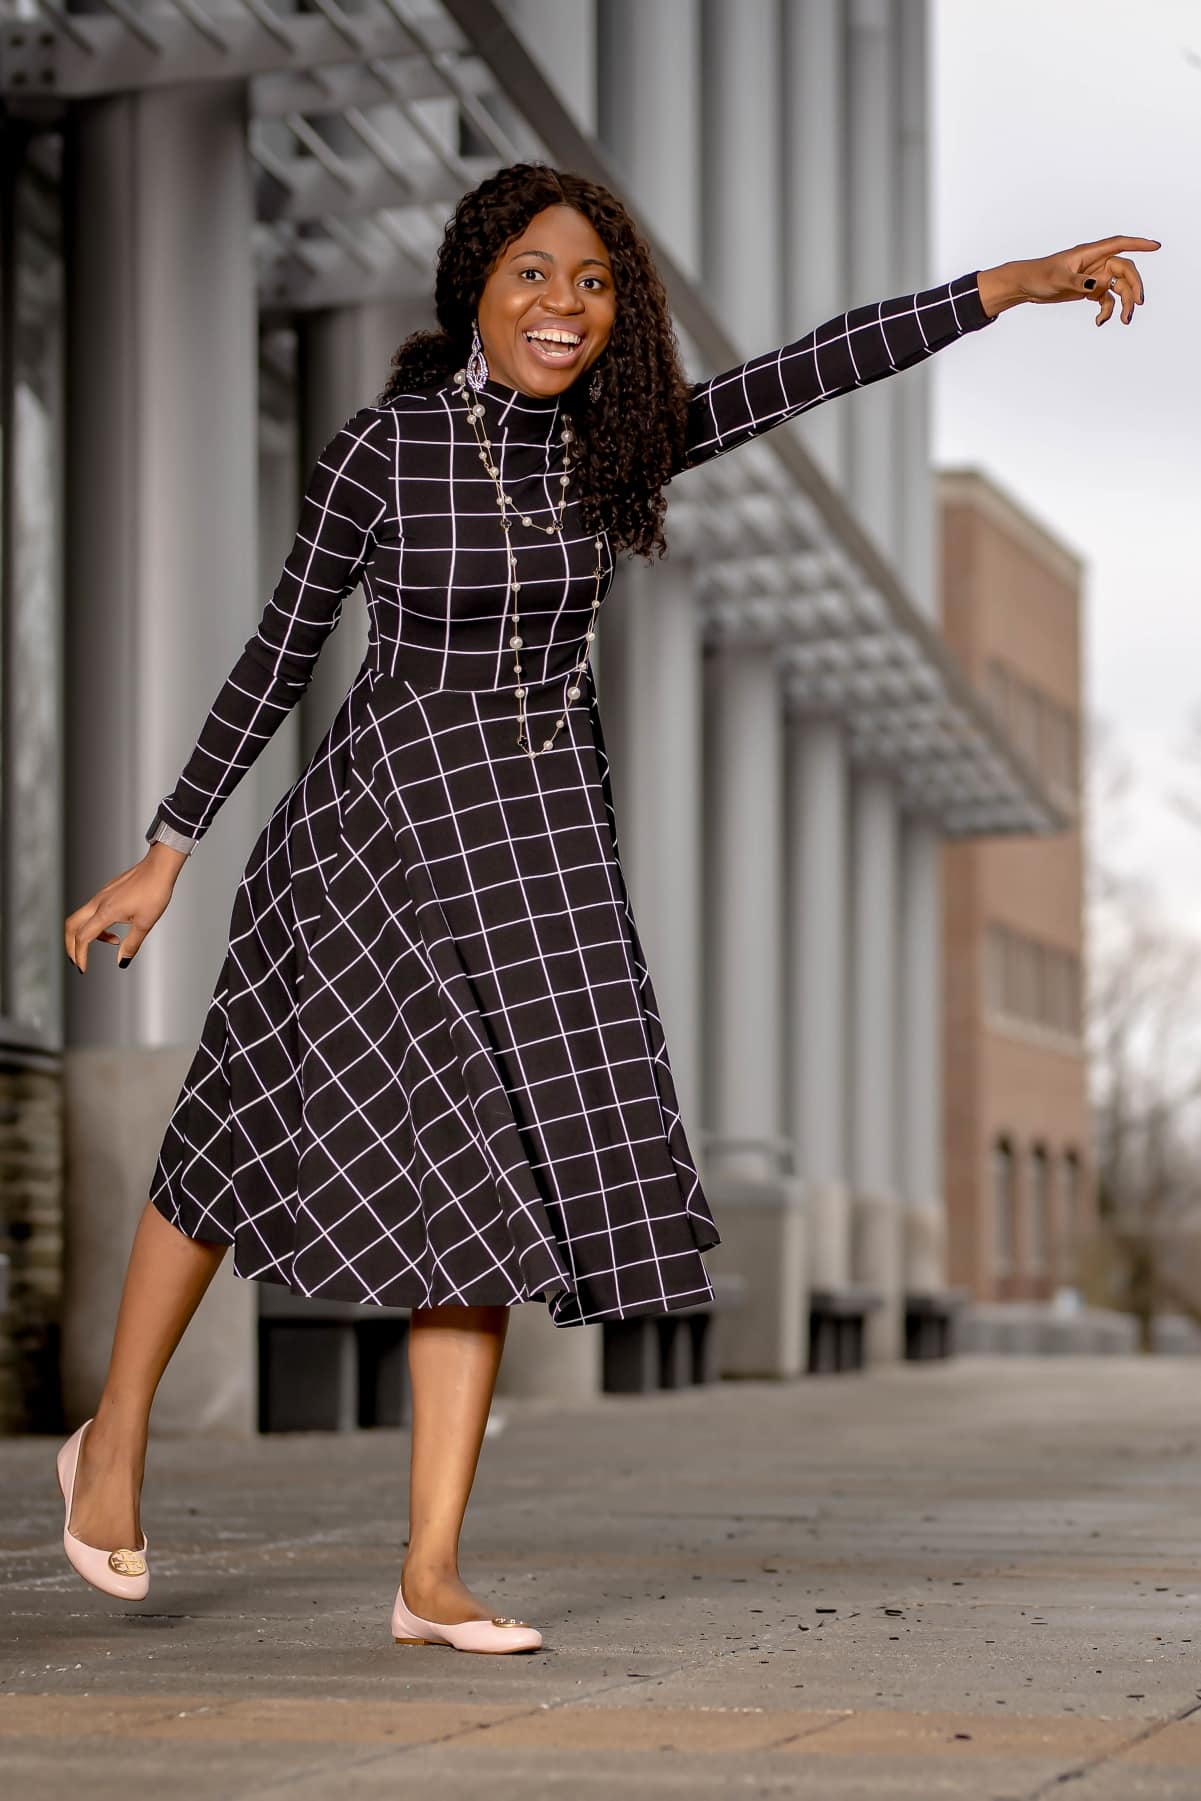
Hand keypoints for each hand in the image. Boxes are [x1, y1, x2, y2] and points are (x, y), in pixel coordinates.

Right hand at [64, 843, 184, 973]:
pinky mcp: (106, 892)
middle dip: (70, 945)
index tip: (83, 968)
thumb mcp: (145, 923)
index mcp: (105, 912)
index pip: (83, 938)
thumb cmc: (154, 892)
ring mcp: (101, 895)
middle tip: (77, 960)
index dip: (80, 955)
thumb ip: (131, 945)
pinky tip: (115, 928)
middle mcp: (98, 902)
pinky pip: (92, 911)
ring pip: (81, 918)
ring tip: (112, 942)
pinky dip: (96, 924)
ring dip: (87, 935)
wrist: (159, 867)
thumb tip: (122, 962)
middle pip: (71, 926)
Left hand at [977, 236, 1160, 323]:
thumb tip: (1097, 286)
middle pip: (1125, 271)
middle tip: (1137, 305)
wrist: (1026, 285)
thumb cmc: (1039, 275)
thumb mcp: (1057, 279)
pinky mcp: (1090, 290)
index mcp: (1090, 253)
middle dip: (1133, 287)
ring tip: (1123, 320)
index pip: (1119, 244)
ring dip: (1124, 303)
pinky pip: (1106, 300)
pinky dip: (1107, 311)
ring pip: (1119, 288)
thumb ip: (1078, 282)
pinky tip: (1099, 322)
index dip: (1139, 244)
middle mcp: (1096, 263)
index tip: (1156, 246)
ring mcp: (1094, 276)